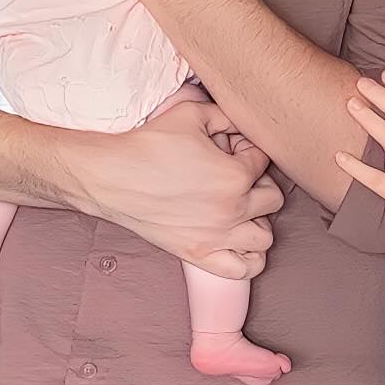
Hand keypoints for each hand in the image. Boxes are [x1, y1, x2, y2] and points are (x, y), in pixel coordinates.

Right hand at [81, 99, 284, 278]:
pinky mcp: (199, 255)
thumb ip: (226, 115)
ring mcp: (217, 237)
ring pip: (265, 238)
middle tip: (235, 176)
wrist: (111, 176)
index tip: (229, 149)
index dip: (247, 150)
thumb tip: (243, 123)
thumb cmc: (148, 145)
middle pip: (272, 199)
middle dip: (259, 183)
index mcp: (234, 176)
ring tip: (239, 208)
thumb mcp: (191, 115)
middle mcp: (232, 210)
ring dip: (257, 221)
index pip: (263, 161)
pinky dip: (247, 258)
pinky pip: (244, 270)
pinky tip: (234, 239)